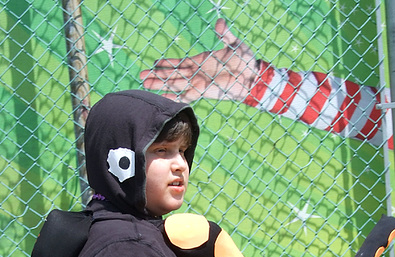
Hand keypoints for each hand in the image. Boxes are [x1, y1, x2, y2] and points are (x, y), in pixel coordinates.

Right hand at [140, 18, 257, 101]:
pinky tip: (165, 97)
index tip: (154, 63)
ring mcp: (199, 83)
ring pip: (175, 84)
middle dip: (157, 76)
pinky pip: (187, 95)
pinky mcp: (205, 91)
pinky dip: (176, 96)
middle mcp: (197, 73)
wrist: (253, 77)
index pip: (179, 63)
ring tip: (146, 85)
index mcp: (201, 61)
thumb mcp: (234, 44)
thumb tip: (219, 22)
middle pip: (172, 75)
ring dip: (161, 85)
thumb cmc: (245, 61)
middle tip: (141, 77)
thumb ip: (225, 34)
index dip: (167, 64)